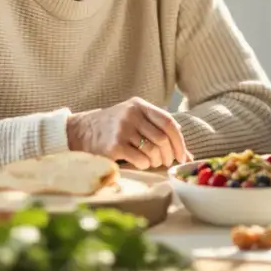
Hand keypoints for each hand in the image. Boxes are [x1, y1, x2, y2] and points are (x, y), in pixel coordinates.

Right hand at [66, 97, 192, 169]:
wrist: (82, 131)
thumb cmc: (115, 127)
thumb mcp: (135, 119)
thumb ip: (159, 131)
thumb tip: (187, 156)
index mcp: (140, 105)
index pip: (169, 122)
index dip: (179, 141)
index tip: (182, 155)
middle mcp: (132, 115)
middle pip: (162, 139)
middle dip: (169, 155)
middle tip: (168, 162)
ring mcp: (122, 129)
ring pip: (152, 151)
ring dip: (157, 161)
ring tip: (154, 163)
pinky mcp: (114, 145)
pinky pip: (140, 159)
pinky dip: (145, 165)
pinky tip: (141, 164)